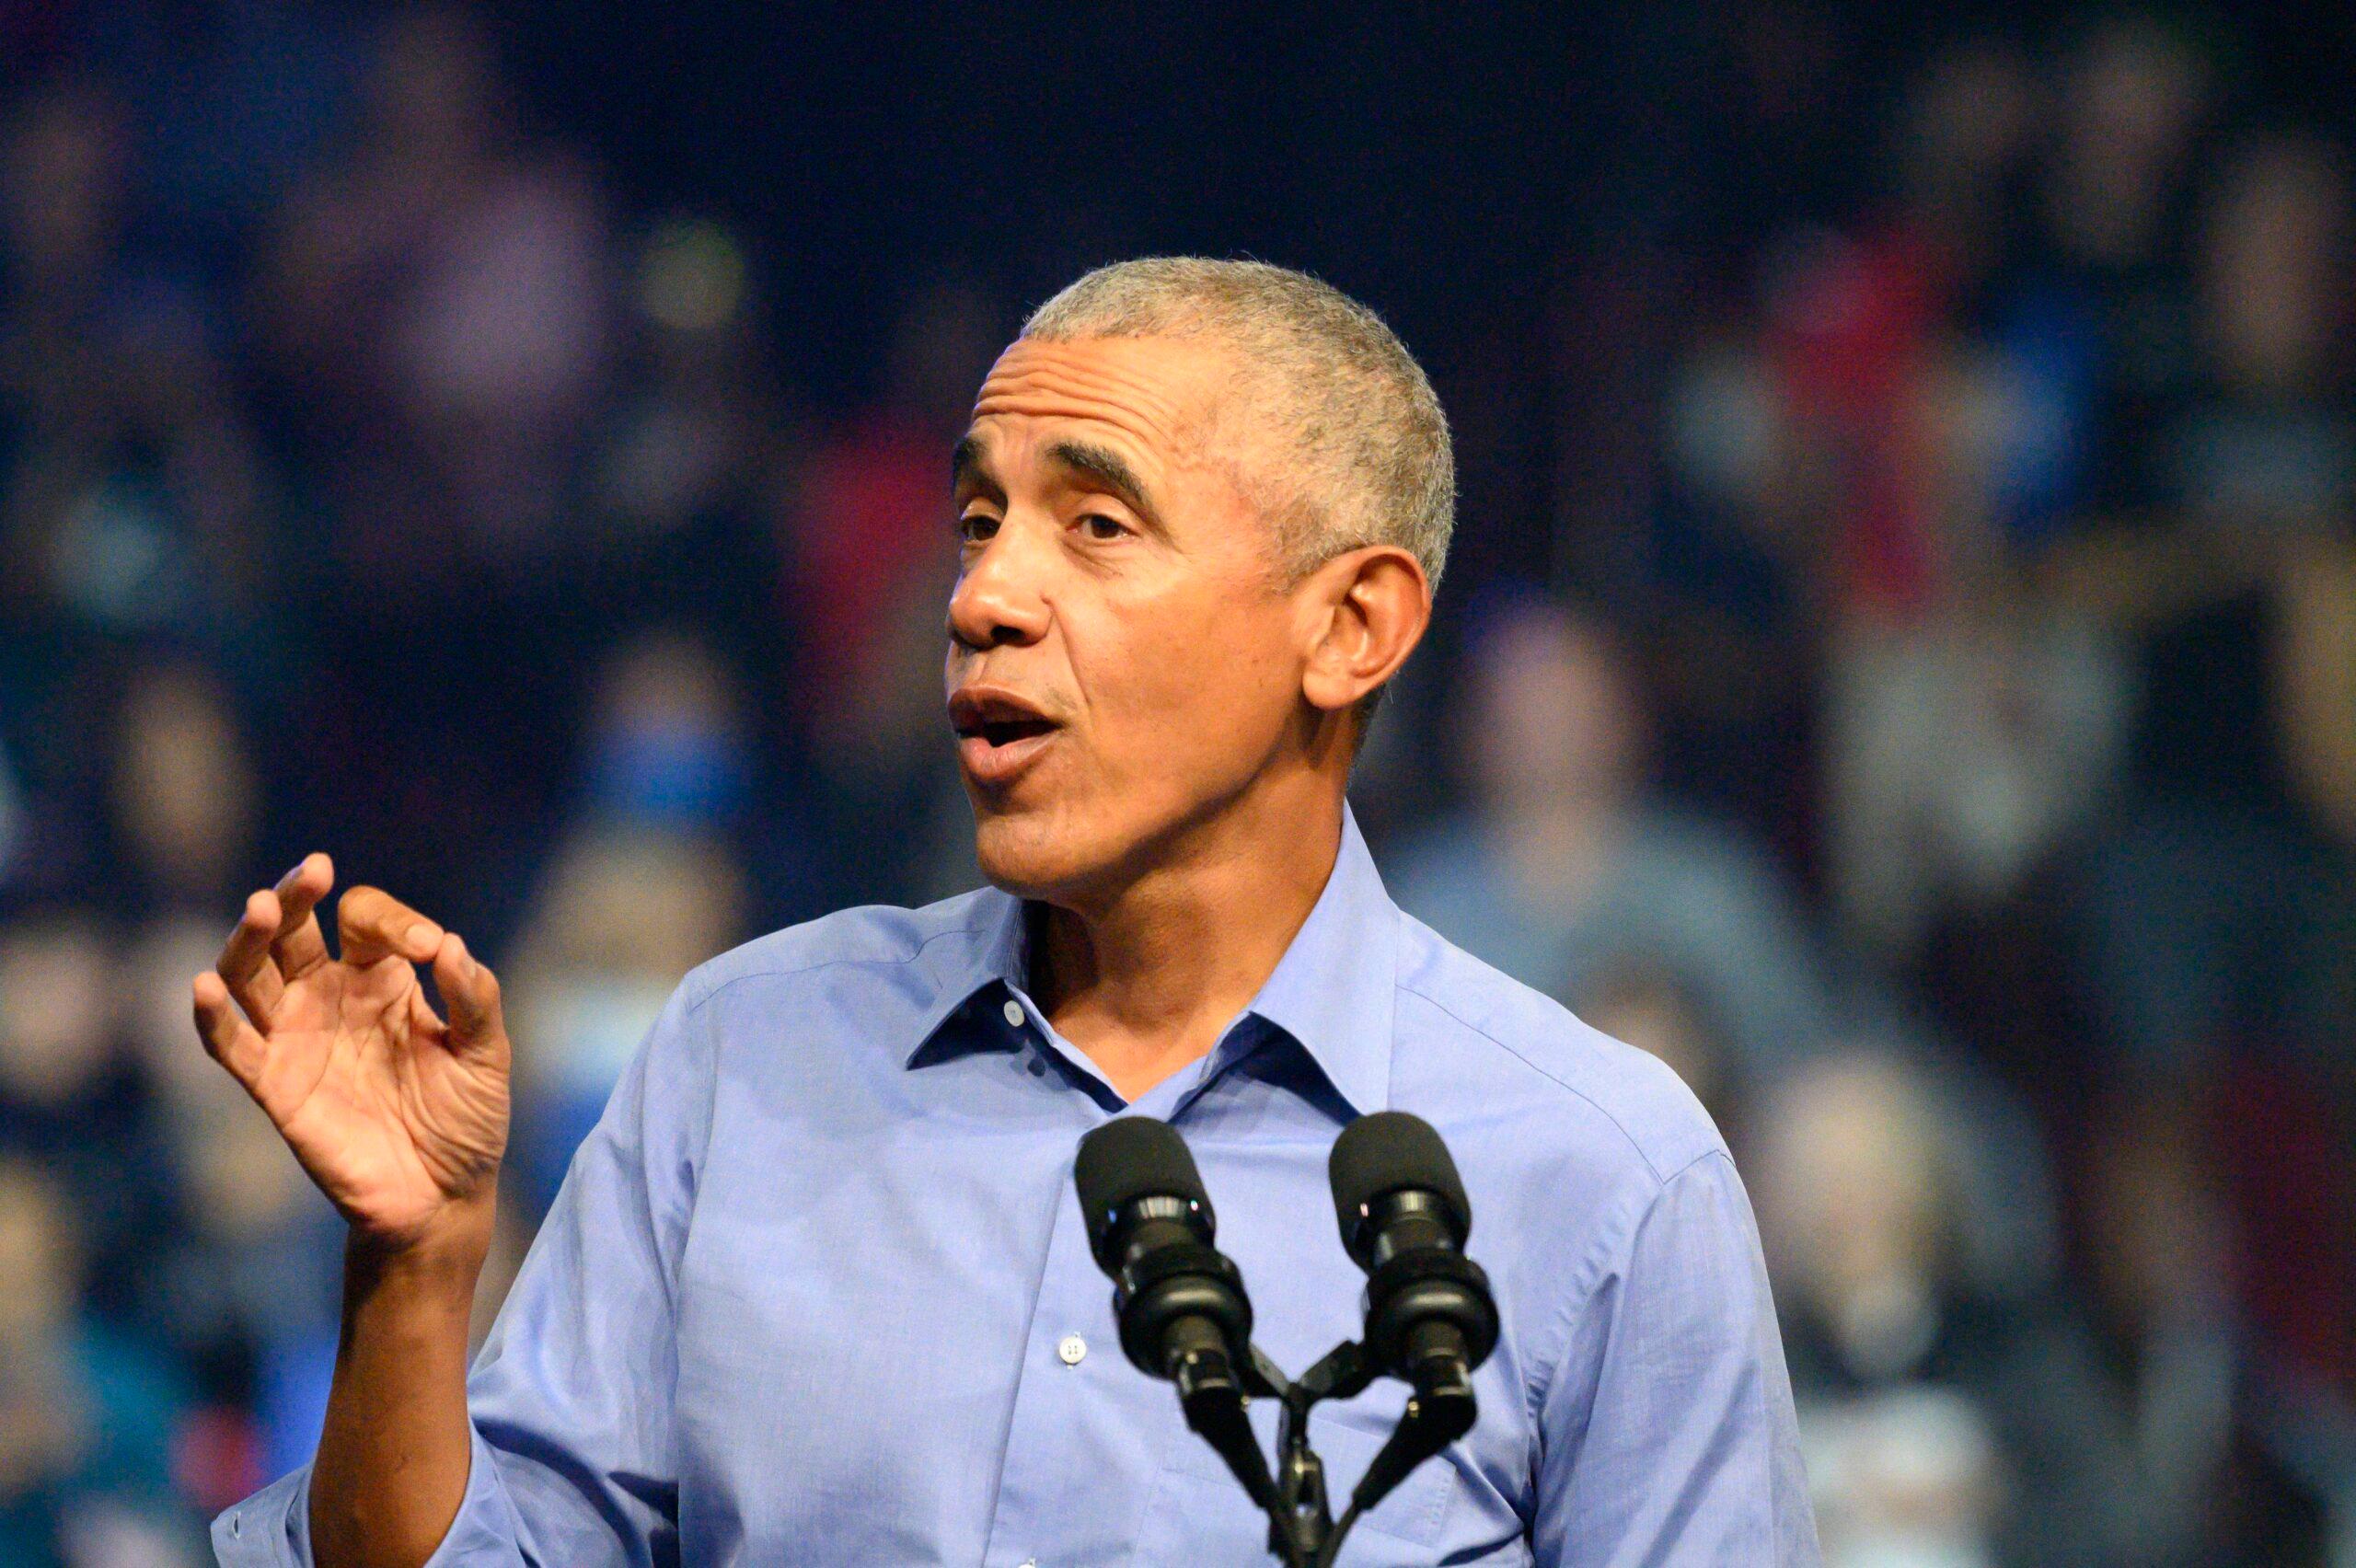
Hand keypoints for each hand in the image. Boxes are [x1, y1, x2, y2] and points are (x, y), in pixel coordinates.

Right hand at [193, 854, 509, 1250]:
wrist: (444, 1198)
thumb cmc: (468, 1120)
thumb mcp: (487, 1054)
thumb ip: (474, 998)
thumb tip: (448, 943)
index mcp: (384, 980)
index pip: (366, 920)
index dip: (394, 922)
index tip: (427, 949)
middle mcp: (332, 998)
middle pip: (293, 931)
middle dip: (295, 897)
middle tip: (308, 873)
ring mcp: (298, 1039)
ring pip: (251, 974)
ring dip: (249, 940)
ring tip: (262, 910)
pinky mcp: (274, 1086)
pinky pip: (229, 1045)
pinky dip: (213, 1016)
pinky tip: (207, 986)